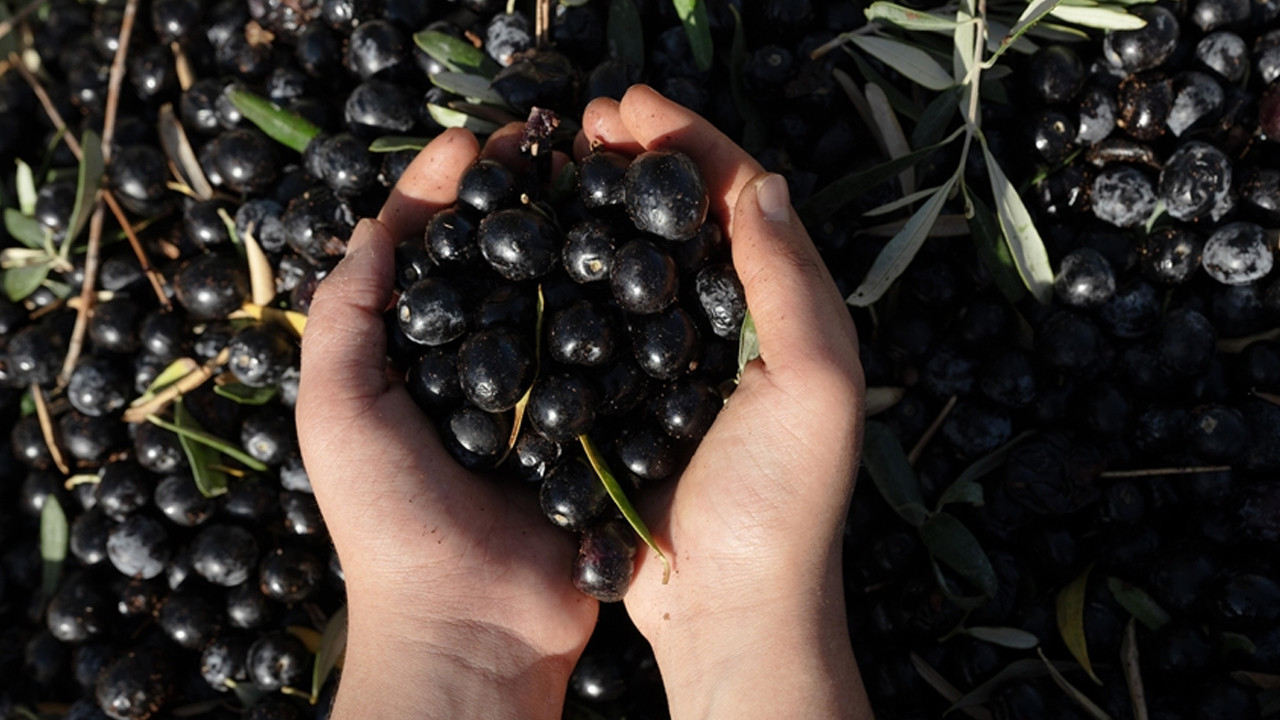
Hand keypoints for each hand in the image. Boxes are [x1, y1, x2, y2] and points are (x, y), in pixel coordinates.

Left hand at [296, 127, 595, 719]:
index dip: (440, 190)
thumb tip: (375, 223)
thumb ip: (346, 316)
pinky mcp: (597, 428)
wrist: (474, 624)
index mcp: (415, 359)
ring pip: (563, 299)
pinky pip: (614, 358)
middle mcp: (480, 369)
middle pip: (499, 264)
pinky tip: (649, 260)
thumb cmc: (391, 520)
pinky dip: (626, 311)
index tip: (471, 140)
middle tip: (554, 144)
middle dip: (519, 199)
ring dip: (578, 241)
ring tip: (605, 183)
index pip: (426, 253)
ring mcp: (544, 397)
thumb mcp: (338, 410)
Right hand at [578, 85, 872, 718]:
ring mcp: (678, 362)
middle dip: (641, 160)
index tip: (630, 105)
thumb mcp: (812, 386)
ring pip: (641, 260)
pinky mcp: (630, 398)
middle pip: (688, 218)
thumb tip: (762, 181)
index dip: (691, 143)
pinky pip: (603, 319)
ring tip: (557, 166)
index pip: (743, 200)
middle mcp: (736, 326)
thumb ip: (789, 283)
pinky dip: (577, 274)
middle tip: (584, 122)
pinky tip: (540, 251)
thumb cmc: (781, 501)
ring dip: (604, 206)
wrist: (726, 609)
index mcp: (786, 312)